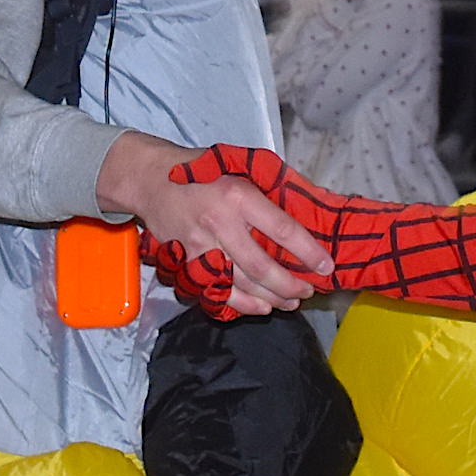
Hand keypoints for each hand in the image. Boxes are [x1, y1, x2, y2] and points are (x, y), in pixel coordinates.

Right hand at [95, 131, 330, 316]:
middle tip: (309, 290)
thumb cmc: (202, 171)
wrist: (150, 180)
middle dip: (290, 284)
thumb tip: (307, 212)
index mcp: (238, 196)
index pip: (281, 230)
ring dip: (270, 298)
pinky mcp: (185, 263)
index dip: (307, 252)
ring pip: (240, 284)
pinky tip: (261, 307)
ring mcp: (200, 247)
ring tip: (292, 303)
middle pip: (261, 266)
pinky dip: (241, 304)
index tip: (326, 265)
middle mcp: (219, 223)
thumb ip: (269, 190)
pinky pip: (216, 291)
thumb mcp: (240, 167)